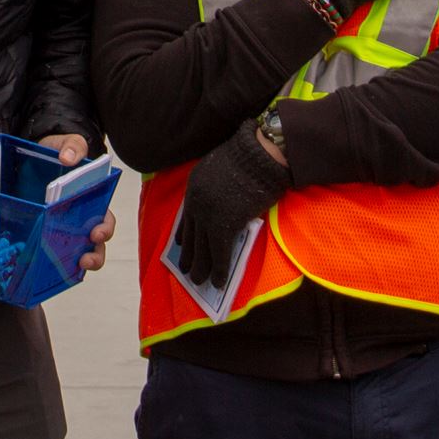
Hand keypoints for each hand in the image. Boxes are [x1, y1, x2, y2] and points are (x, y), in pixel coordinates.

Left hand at [35, 134, 114, 274]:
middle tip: (85, 257)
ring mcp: (64, 228)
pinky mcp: (46, 233)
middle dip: (95, 254)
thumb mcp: (66, 144)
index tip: (96, 233)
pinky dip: (57, 265)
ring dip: (81, 263)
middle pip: (96, 243)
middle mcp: (82, 218)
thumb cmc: (57, 152)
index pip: (105, 219)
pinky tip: (51, 270)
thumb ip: (72, 146)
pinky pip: (56, 254)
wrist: (33, 155)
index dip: (105, 229)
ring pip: (79, 252)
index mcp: (92, 200)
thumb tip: (69, 158)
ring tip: (75, 267)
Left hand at [175, 123, 289, 287]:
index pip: (186, 216)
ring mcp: (208, 215)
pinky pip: (219, 254)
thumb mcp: (220, 168)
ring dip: (200, 267)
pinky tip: (218, 282)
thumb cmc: (247, 158)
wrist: (258, 155)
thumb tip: (219, 205)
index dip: (183, 233)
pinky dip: (219, 270)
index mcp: (193, 186)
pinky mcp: (224, 226)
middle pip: (190, 235)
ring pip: (201, 248)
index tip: (179, 244)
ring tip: (198, 281)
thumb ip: (214, 186)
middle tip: (185, 270)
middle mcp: (196, 203)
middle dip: (188, 254)